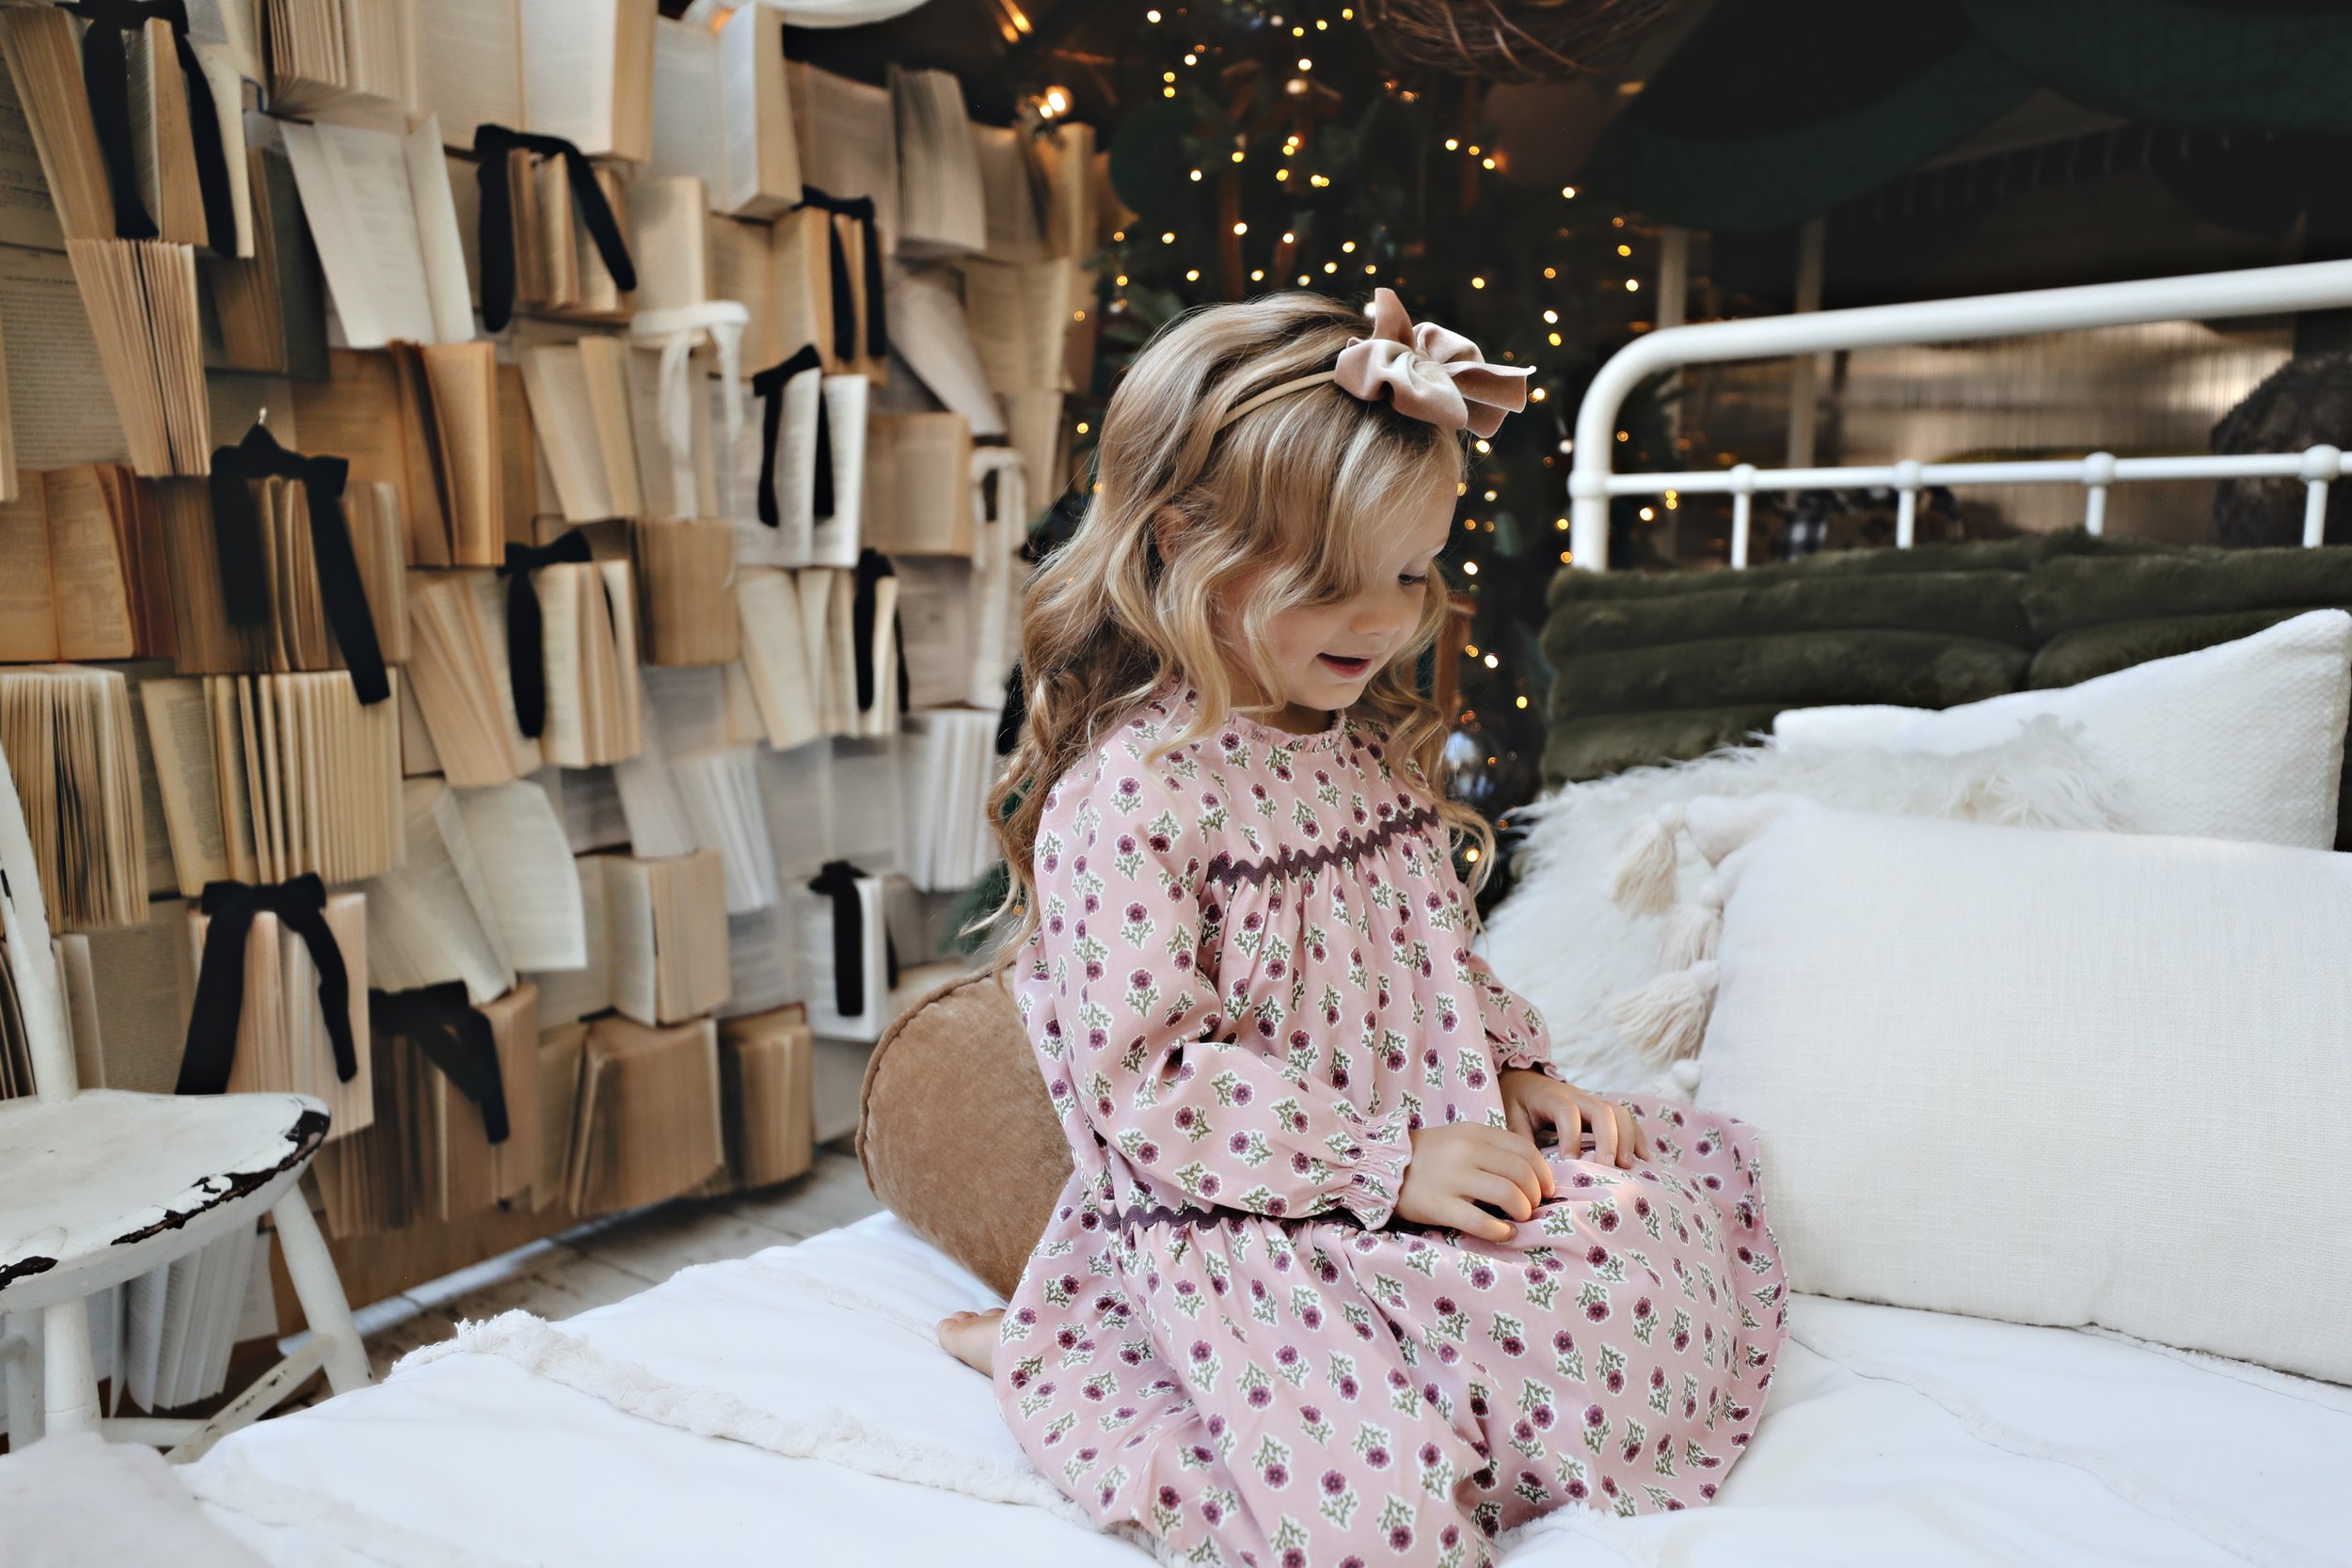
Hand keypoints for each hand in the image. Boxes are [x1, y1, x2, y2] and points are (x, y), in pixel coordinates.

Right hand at [1394, 1122, 1553, 1242]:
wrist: (1379, 1165)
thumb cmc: (1427, 1155)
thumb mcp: (1460, 1138)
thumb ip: (1491, 1149)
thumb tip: (1530, 1173)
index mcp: (1474, 1133)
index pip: (1525, 1149)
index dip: (1543, 1172)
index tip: (1546, 1188)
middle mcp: (1466, 1152)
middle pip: (1521, 1173)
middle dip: (1535, 1194)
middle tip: (1532, 1207)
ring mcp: (1452, 1178)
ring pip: (1507, 1195)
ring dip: (1522, 1211)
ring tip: (1519, 1219)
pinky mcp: (1439, 1205)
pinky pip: (1480, 1222)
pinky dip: (1500, 1231)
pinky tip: (1504, 1233)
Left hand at [1500, 1068, 1648, 1170]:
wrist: (1526, 1080)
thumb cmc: (1518, 1101)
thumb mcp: (1511, 1115)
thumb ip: (1520, 1137)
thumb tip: (1530, 1165)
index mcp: (1552, 1097)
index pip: (1567, 1113)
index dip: (1571, 1137)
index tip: (1570, 1162)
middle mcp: (1578, 1097)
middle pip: (1602, 1111)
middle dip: (1608, 1139)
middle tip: (1609, 1167)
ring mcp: (1593, 1102)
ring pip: (1619, 1113)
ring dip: (1627, 1139)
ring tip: (1628, 1166)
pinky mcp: (1603, 1110)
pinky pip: (1626, 1119)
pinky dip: (1637, 1137)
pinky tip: (1644, 1158)